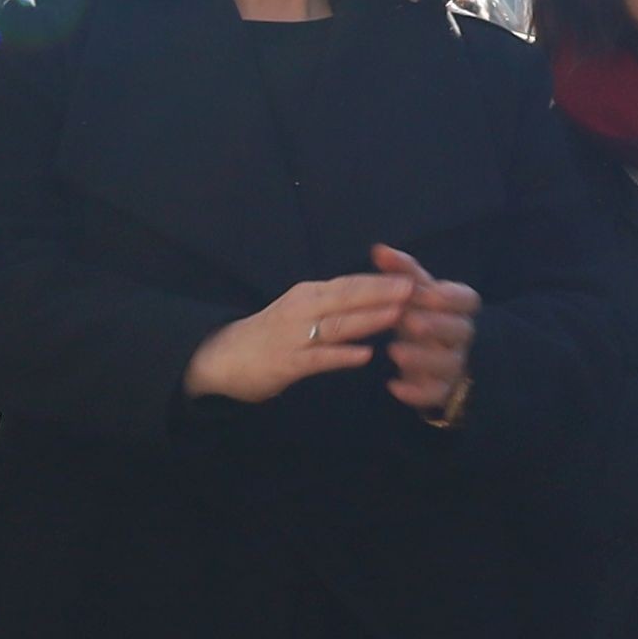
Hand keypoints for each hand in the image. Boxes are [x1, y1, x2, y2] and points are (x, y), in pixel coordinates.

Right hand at [188, 265, 418, 405]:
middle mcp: (303, 308)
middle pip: (348, 297)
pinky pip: (320, 358)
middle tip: (414, 288)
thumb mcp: (301, 309)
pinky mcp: (288, 363)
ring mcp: (295, 335)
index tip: (412, 275)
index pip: (350, 282)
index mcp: (309, 293)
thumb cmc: (271, 334)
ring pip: (338, 324)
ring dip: (369, 318)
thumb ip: (334, 304)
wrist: (223, 356)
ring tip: (397, 314)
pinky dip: (343, 355)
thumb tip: (373, 296)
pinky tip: (365, 355)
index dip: (382, 280)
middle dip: (382, 292)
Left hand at [371, 241, 484, 425]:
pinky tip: (393, 386)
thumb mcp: (416, 294)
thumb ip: (401, 273)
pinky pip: (435, 394)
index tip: (428, 292)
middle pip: (459, 331)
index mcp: (459, 308)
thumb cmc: (423, 315)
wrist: (435, 358)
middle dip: (436, 325)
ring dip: (422, 358)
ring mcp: (455, 365)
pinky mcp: (443, 390)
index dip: (450, 297)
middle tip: (410, 321)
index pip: (467, 300)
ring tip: (394, 351)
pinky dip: (416, 392)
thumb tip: (379, 248)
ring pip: (447, 363)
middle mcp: (462, 336)